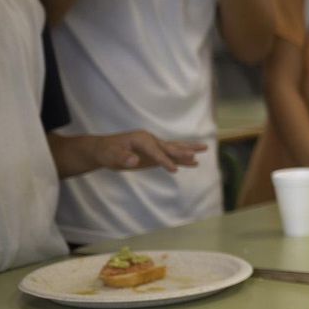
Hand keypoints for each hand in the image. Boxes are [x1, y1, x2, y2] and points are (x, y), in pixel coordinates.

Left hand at [90, 132, 206, 171]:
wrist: (103, 150)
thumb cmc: (106, 151)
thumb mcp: (110, 155)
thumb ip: (122, 157)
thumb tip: (134, 160)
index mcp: (142, 139)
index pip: (156, 151)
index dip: (165, 160)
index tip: (174, 170)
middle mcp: (151, 140)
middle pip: (170, 146)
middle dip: (183, 151)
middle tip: (196, 155)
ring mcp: (154, 147)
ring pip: (174, 148)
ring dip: (189, 150)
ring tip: (205, 149)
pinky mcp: (154, 154)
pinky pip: (171, 156)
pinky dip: (182, 158)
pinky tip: (193, 162)